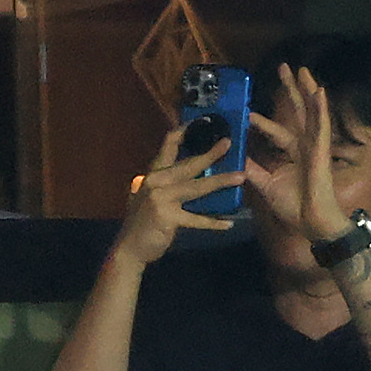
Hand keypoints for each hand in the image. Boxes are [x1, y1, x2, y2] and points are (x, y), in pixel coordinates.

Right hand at [116, 122, 235, 268]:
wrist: (130, 248)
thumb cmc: (144, 222)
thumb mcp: (153, 196)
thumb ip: (169, 183)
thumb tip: (197, 173)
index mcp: (154, 173)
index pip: (169, 144)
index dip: (185, 130)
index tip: (203, 121)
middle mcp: (156, 181)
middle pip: (188, 163)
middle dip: (211, 153)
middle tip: (229, 143)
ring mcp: (160, 198)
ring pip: (196, 187)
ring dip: (220, 182)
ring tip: (240, 177)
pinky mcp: (167, 216)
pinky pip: (196, 219)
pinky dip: (213, 222)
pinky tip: (228, 222)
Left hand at [243, 62, 352, 243]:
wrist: (311, 223)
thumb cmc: (294, 207)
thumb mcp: (266, 184)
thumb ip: (253, 169)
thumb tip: (234, 157)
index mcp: (292, 154)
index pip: (276, 131)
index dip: (262, 121)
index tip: (246, 111)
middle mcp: (304, 146)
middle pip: (297, 112)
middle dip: (291, 90)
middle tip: (284, 67)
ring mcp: (314, 146)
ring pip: (310, 112)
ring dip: (307, 90)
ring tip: (302, 70)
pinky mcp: (321, 150)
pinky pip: (321, 126)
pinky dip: (321, 108)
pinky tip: (320, 91)